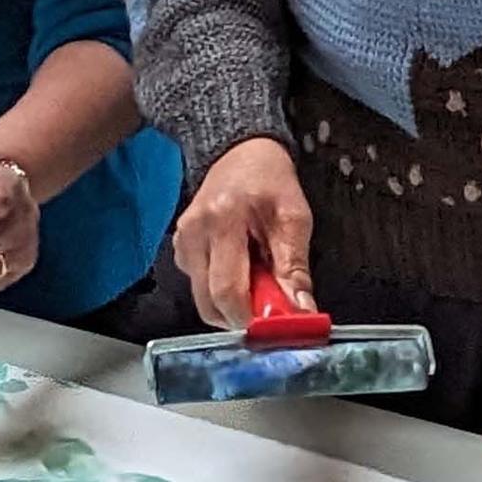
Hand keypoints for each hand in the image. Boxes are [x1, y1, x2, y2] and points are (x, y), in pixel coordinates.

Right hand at [170, 137, 314, 330]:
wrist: (241, 154)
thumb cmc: (269, 181)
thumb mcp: (294, 218)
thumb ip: (295, 267)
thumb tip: (302, 310)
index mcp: (222, 220)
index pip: (227, 290)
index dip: (251, 317)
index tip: (276, 326)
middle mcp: (193, 234)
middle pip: (209, 304)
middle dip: (242, 316)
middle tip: (270, 307)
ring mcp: (181, 243)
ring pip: (204, 300)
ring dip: (234, 303)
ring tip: (258, 280)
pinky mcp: (180, 250)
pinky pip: (200, 288)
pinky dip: (223, 291)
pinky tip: (242, 272)